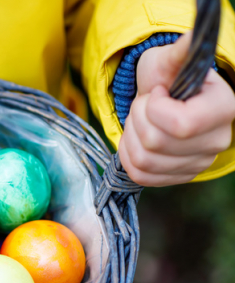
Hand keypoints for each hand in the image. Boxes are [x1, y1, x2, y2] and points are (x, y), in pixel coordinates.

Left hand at [118, 32, 234, 186]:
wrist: (163, 103)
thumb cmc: (167, 79)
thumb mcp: (170, 60)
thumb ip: (180, 52)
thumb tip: (192, 37)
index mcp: (222, 109)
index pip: (181, 124)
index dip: (155, 108)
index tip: (156, 93)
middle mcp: (216, 142)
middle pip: (155, 143)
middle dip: (137, 118)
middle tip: (143, 105)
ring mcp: (198, 165)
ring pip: (143, 161)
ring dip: (130, 136)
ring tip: (139, 121)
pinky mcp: (179, 178)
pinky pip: (140, 175)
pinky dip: (127, 155)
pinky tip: (134, 139)